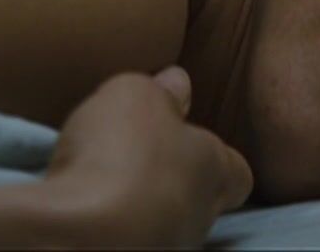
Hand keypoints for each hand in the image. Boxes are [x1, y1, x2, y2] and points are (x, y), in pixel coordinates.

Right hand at [43, 68, 253, 247]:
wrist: (82, 234)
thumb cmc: (123, 156)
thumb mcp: (137, 96)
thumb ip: (160, 91)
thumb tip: (177, 83)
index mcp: (215, 170)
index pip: (236, 171)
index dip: (213, 156)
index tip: (185, 140)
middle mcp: (200, 216)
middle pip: (197, 197)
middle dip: (169, 180)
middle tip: (132, 160)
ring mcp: (169, 248)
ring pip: (162, 224)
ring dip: (138, 208)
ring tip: (99, 188)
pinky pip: (124, 241)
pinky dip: (108, 228)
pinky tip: (84, 213)